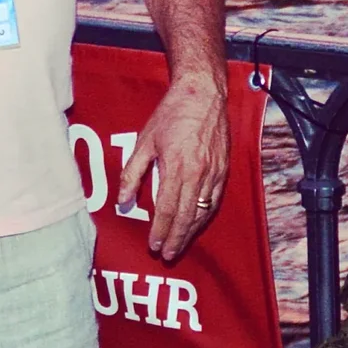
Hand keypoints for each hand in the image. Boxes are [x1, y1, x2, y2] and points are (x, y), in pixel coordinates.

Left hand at [119, 72, 229, 262]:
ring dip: (191, 231)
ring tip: (180, 244)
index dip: (160, 231)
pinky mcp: (224, 168)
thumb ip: (132, 173)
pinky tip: (197, 222)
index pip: (167, 209)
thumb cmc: (171, 114)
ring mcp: (214, 171)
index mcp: (177, 167)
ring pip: (203, 211)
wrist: (203, 93)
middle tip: (168, 255)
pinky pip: (215, 199)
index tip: (153, 245)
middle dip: (177, 238)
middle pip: (186, 216)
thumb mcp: (144, 141)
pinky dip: (206, 215)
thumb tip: (122, 202)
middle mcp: (198, 173)